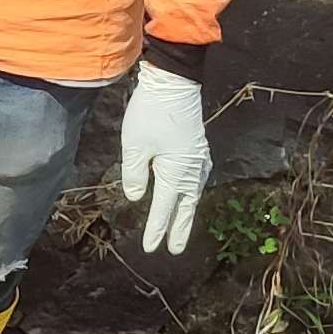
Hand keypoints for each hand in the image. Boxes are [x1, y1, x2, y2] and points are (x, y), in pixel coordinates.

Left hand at [116, 64, 209, 255]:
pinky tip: (186, 195)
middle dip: (179, 229)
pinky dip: (189, 194)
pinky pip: (195, 180)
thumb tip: (138, 198)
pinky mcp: (197, 149)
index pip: (164, 209)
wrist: (174, 83)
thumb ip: (135, 175)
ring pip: (192, 194)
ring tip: (181, 229)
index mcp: (176, 173)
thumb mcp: (134, 146)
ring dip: (186, 213)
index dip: (157, 230)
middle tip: (175, 249)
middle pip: (185, 207)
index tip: (152, 249)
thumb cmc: (151, 113)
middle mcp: (192, 170)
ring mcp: (198, 159)